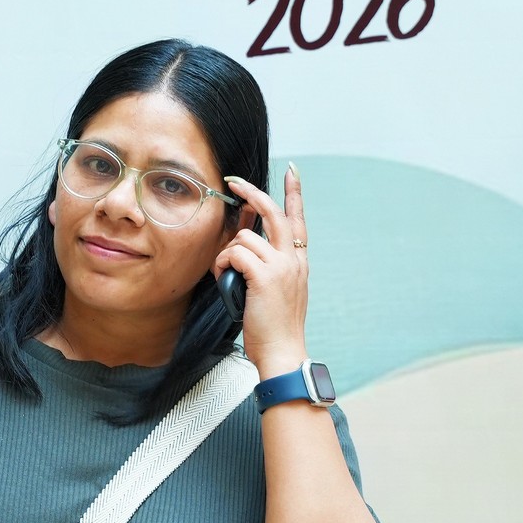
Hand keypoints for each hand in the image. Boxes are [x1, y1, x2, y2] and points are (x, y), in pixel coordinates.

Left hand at [217, 166, 309, 377]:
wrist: (283, 352)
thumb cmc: (274, 327)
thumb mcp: (277, 290)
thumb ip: (268, 267)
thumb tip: (243, 247)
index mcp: (299, 262)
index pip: (298, 219)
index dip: (294, 193)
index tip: (291, 171)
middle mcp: (294, 259)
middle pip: (273, 213)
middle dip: (252, 192)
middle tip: (234, 181)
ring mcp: (282, 266)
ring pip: (245, 238)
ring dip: (227, 253)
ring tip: (226, 275)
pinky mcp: (265, 277)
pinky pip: (235, 253)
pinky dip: (223, 264)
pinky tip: (224, 278)